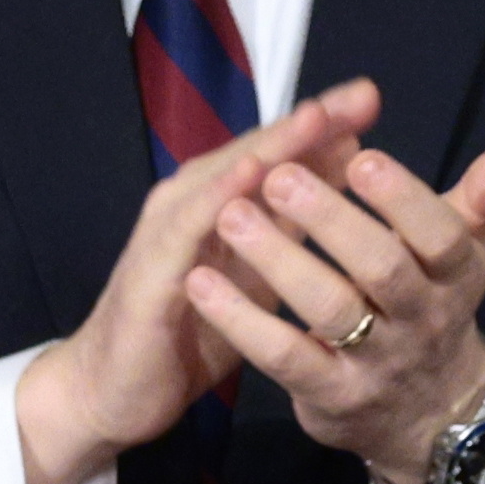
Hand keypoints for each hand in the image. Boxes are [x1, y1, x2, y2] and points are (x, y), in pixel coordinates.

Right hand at [14, 86, 364, 483]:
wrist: (111, 390)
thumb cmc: (186, 334)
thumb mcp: (253, 279)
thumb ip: (286, 234)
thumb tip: (341, 197)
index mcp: (220, 204)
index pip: (277, 153)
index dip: (324, 125)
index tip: (372, 98)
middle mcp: (192, 202)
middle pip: (257, 149)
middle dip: (310, 121)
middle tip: (363, 93)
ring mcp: (168, 229)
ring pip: (226, 175)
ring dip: (272, 145)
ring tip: (318, 116)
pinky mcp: (152, 267)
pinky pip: (191, 225)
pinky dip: (224, 195)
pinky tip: (255, 173)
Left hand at [186, 100, 484, 483]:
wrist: (428, 418)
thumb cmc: (431, 308)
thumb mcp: (463, 255)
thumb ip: (484, 199)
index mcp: (455, 275)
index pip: (440, 235)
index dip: (403, 199)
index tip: (360, 158)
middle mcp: (422, 319)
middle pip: (382, 267)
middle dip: (330, 219)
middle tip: (279, 175)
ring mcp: (376, 362)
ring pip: (329, 309)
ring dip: (278, 259)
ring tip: (232, 215)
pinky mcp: (330, 396)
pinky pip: (284, 357)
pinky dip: (242, 319)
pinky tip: (203, 281)